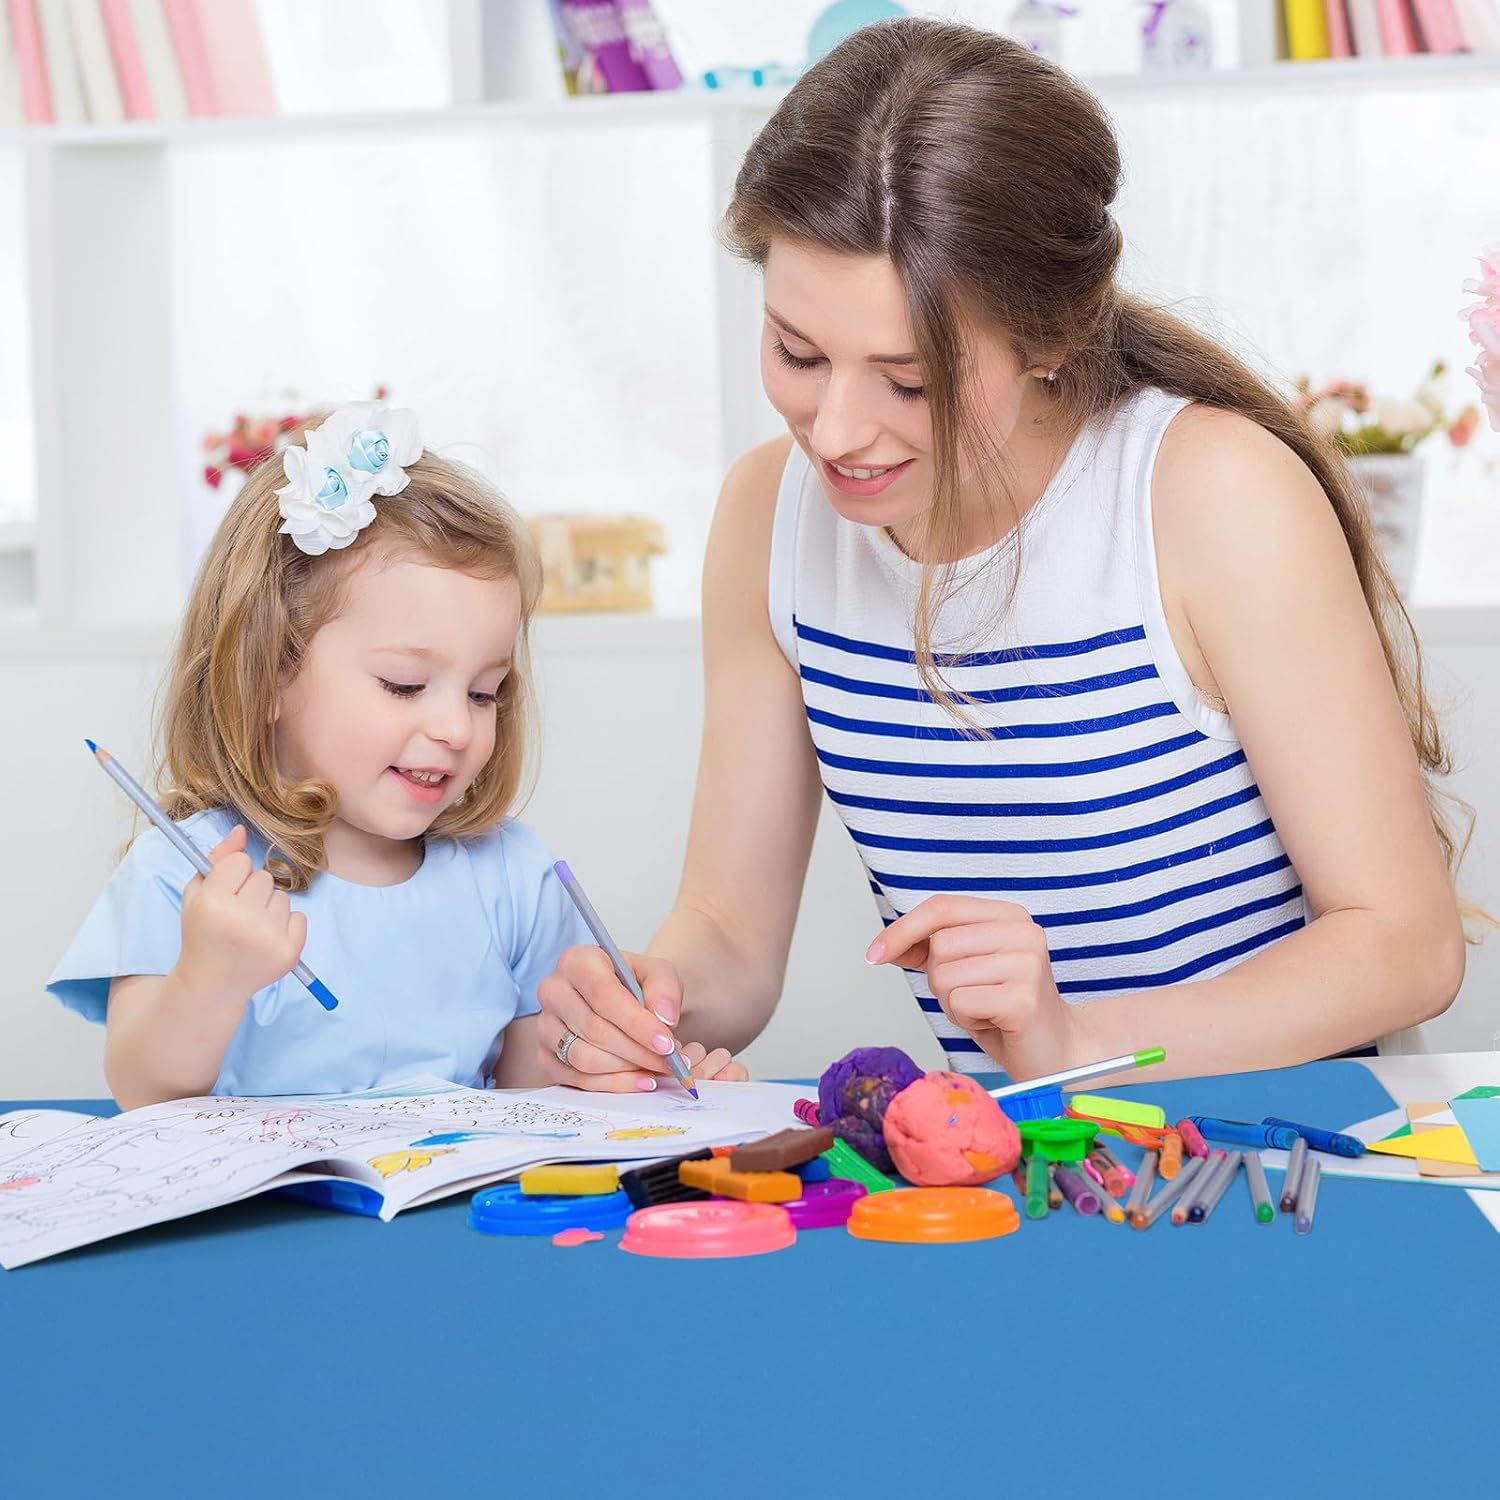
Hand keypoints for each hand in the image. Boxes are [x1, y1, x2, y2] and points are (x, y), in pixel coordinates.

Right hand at [174, 825, 306, 1008]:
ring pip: (283, 896)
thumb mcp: (197, 894)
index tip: (225, 894)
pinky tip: (265, 941)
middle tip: (236, 916)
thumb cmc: (203, 933)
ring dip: (269, 909)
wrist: (211, 984)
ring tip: (249, 930)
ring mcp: (268, 937)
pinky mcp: (289, 952)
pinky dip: (287, 926)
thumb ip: (218, 858)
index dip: (233, 876)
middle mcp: (242, 918)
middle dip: (251, 892)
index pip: (240, 861)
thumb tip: (241, 829)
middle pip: (264, 877)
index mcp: (213, 901)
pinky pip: (300, 917)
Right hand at [536, 945, 746, 1092]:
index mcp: (577, 961)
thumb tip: (664, 1018)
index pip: (602, 995)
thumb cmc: (632, 983)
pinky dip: (612, 1084)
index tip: (666, 1044)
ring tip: (655, 1068)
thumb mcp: (656, 973)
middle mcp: (553, 990)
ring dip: (625, 1069)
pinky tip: (638, 1080)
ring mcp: (544, 1025)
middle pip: (594, 1030)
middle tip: (669, 1062)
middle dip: (637, 1051)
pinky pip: (575, 1079)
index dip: (636, 1023)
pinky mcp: (544, 1055)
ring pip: (583, 1058)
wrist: (613, 1000)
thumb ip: (665, 989)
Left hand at [868, 895, 1084, 1079]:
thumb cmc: (1007, 1010)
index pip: (941, 907)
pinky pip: (960, 1003)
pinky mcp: (1024, 999)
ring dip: (953, 1003)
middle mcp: (1023, 932)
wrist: (1056, 1050)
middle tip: (973, 995)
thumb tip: (885, 946)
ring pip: (945, 976)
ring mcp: (1027, 963)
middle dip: (940, 979)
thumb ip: (930, 950)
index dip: (902, 930)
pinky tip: (994, 1022)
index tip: (875, 953)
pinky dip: (966, 1020)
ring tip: (986, 1009)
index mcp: (1009, 915)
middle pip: (939, 945)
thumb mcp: (966, 969)